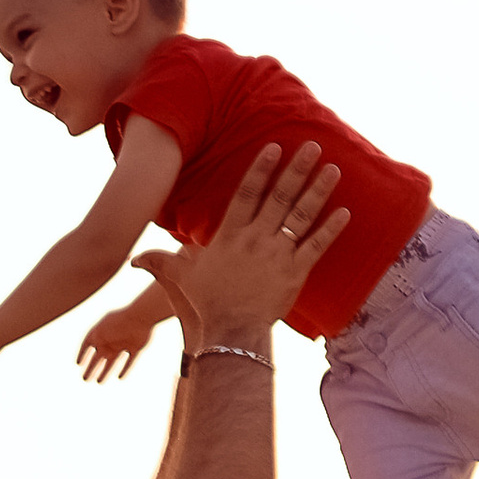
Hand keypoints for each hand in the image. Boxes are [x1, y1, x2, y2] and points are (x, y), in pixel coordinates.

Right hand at [77, 296, 165, 384]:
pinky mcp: (135, 347)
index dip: (82, 354)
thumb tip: (89, 350)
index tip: (78, 364)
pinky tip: (120, 377)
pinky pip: (129, 361)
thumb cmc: (119, 322)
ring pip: (112, 362)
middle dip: (91, 369)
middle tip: (85, 379)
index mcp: (101, 333)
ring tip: (99, 382)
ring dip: (104, 372)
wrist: (141, 316)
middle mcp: (111, 339)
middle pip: (98, 358)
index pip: (88, 344)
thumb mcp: (101, 331)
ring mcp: (123, 344)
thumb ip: (93, 340)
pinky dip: (125, 369)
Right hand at [133, 141, 347, 351]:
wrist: (230, 333)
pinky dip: (331, 228)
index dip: (261, 168)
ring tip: (333, 167)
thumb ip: (160, 263)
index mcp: (230, 235)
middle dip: (297, 168)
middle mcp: (255, 239)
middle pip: (279, 196)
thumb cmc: (206, 305)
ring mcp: (277, 254)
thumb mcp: (180, 280)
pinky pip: (316, 246)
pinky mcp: (295, 273)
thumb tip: (133, 260)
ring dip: (319, 190)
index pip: (247, 193)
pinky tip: (345, 211)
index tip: (275, 147)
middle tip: (312, 145)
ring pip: (301, 215)